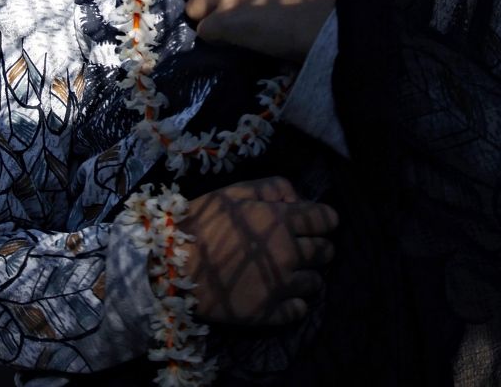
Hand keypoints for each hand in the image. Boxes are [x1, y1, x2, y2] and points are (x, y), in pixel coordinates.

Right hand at [183, 177, 337, 325]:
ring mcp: (280, 286)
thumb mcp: (233, 192)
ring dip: (307, 275)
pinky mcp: (269, 313)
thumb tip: (296, 197)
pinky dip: (295, 303)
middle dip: (318, 246)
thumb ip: (270, 187)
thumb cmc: (201, 222)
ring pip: (316, 282)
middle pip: (326, 251)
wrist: (174, 265)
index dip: (323, 219)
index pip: (326, 219)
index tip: (314, 222)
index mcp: (281, 220)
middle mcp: (288, 253)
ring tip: (288, 272)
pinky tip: (281, 295)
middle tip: (300, 246)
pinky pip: (299, 310)